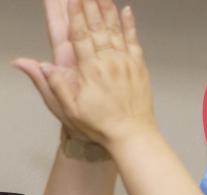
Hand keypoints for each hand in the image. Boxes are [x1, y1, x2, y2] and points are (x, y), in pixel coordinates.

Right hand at [16, 1, 154, 149]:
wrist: (134, 137)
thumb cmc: (100, 126)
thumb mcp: (68, 109)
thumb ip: (53, 85)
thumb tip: (36, 65)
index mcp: (90, 70)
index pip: (80, 35)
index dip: (75, 14)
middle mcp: (109, 63)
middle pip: (97, 27)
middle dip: (89, 5)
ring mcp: (126, 64)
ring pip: (116, 30)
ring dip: (108, 9)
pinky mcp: (139, 69)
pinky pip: (134, 42)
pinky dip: (130, 26)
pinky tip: (127, 11)